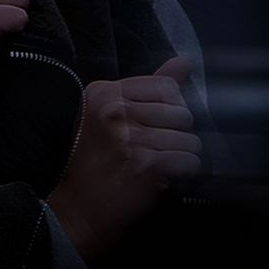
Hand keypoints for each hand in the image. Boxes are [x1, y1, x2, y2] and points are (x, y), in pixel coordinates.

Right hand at [48, 56, 202, 261]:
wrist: (78, 206)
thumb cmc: (96, 160)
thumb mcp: (111, 113)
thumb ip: (149, 87)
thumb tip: (184, 62)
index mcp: (105, 92)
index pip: (166, 86)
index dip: (171, 108)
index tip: (157, 125)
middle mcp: (114, 110)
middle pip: (182, 113)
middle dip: (178, 134)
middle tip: (157, 147)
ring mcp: (128, 136)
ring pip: (190, 139)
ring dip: (181, 155)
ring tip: (160, 162)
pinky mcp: (144, 162)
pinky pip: (189, 160)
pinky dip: (184, 171)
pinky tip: (165, 175)